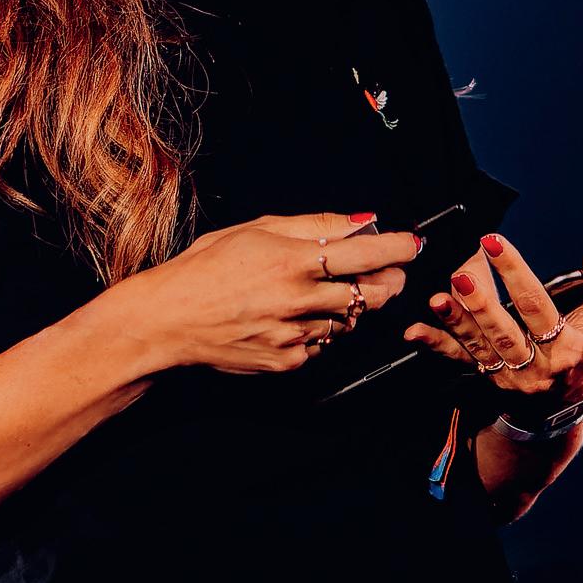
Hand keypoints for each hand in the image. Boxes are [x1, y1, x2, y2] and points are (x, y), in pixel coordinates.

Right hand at [144, 212, 418, 374]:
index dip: (399, 248)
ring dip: (347, 306)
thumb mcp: (258, 230)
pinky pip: (321, 344)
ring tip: (317, 292)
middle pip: (372, 295)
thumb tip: (363, 221)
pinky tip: (291, 317)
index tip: (413, 244)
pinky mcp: (288, 362)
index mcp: (294, 261)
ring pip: (348, 321)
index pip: (367, 254)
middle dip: (388, 282)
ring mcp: (295, 336)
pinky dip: (317, 329)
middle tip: (387, 273)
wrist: (168, 320)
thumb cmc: (206, 268)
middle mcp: (300, 301)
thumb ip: (316, 225)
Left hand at [401, 233, 582, 413]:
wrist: (566, 397)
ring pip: (479, 346)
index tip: (494, 244)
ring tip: (439, 298)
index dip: (515, 274)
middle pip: (504, 332)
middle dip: (481, 301)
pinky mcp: (486, 375)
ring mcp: (508, 373)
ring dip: (457, 321)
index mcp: (567, 350)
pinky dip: (436, 345)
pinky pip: (459, 359)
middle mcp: (535, 366)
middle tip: (463, 273)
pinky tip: (416, 331)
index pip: (538, 309)